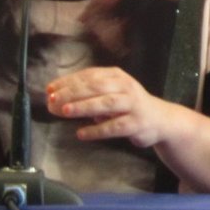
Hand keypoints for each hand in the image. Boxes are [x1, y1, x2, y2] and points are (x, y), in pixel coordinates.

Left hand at [47, 67, 168, 147]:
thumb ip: (87, 94)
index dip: (68, 81)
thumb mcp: (111, 92)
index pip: (89, 75)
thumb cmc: (128, 105)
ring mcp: (133, 105)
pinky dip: (97, 130)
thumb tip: (55, 98)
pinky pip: (114, 127)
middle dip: (73, 93)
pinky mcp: (136, 124)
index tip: (50, 89)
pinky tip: (82, 133)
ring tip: (66, 111)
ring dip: (85, 106)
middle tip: (54, 100)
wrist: (160, 119)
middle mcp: (126, 87)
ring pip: (107, 103)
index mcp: (117, 76)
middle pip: (97, 87)